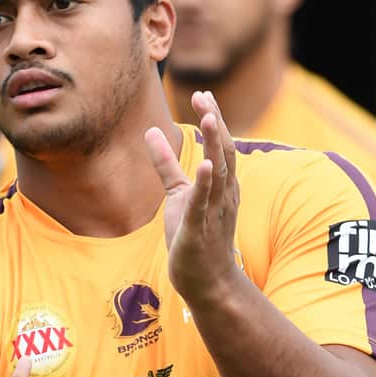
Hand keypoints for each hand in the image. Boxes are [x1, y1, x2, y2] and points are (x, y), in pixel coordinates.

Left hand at [145, 90, 240, 300]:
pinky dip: (206, 184)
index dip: (213, 120)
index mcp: (221, 185)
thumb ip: (166, 163)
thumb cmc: (195, 235)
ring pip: (220, 174)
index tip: (203, 95)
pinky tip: (206, 165)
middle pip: (225, 153)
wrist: (207, 281)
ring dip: (215, 146)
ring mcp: (214, 212)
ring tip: (209, 119)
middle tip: (204, 97)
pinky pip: (204, 204)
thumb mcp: (178, 193)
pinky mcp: (200, 230)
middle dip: (216, 124)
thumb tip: (150, 132)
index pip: (221, 146)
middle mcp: (223, 195)